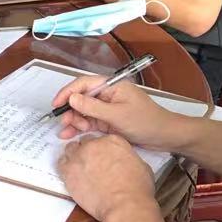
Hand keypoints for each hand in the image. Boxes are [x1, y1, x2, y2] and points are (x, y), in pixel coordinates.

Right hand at [53, 76, 178, 149]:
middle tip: (65, 124)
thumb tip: (72, 98)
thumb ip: (93, 107)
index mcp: (111, 86)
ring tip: (70, 133)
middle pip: (81, 98)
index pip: (83, 84)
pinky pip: (90, 122)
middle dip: (70, 111)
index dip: (67, 92)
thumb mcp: (117, 115)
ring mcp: (108, 108)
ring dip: (75, 121)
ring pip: (83, 112)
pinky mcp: (109, 121)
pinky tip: (72, 135)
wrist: (165, 137)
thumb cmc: (145, 122)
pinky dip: (81, 128)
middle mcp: (107, 95)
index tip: (56, 105)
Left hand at [57, 134, 155, 221]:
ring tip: (81, 169)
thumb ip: (127, 158)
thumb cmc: (135, 190)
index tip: (101, 156)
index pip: (101, 139)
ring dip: (75, 157)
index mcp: (112, 141)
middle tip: (92, 164)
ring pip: (71, 150)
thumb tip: (124, 161)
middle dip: (88, 152)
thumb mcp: (140, 165)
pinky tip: (72, 174)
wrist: (125, 205)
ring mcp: (79, 157)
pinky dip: (65, 167)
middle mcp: (94, 145)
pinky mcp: (68, 171)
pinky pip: (61, 163)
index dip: (101, 149)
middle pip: (85, 143)